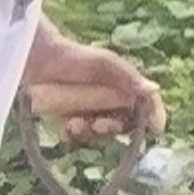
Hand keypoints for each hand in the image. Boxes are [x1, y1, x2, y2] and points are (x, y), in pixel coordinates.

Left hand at [23, 34, 160, 139]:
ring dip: (90, 132)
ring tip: (73, 124)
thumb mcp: (106, 64)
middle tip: (98, 125)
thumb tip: (155, 90)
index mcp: (124, 87)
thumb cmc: (75, 57)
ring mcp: (91, 111)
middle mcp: (111, 101)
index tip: (155, 130)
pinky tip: (64, 128)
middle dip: (112, 128)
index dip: (153, 117)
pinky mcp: (70, 119)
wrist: (38, 60)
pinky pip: (78, 137)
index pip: (147, 105)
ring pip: (100, 133)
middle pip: (123, 125)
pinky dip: (72, 136)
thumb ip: (129, 78)